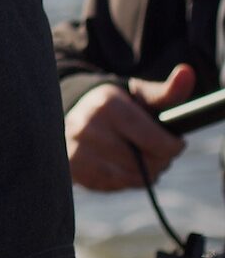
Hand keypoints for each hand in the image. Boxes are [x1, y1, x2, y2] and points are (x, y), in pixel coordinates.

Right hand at [65, 64, 197, 191]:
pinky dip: (126, 179)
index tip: (175, 142)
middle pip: (147, 163)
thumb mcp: (139, 95)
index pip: (156, 142)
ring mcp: (77, 151)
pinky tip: (122, 165)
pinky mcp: (74, 170)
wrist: (71, 113)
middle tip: (158, 150)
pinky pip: (115, 185)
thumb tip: (187, 72)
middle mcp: (87, 128)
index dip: (173, 146)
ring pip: (133, 177)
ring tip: (141, 157)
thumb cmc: (116, 105)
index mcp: (107, 106)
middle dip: (160, 160)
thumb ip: (167, 90)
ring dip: (145, 172)